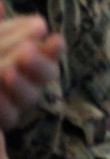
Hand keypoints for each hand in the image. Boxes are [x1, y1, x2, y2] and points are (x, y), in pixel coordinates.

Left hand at [0, 9, 63, 130]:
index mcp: (32, 54)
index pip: (52, 51)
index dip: (54, 48)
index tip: (54, 40)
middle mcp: (30, 78)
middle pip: (48, 74)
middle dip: (39, 63)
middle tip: (26, 53)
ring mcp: (17, 100)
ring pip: (30, 97)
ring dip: (20, 85)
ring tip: (7, 71)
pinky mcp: (5, 117)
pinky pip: (10, 118)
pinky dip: (4, 107)